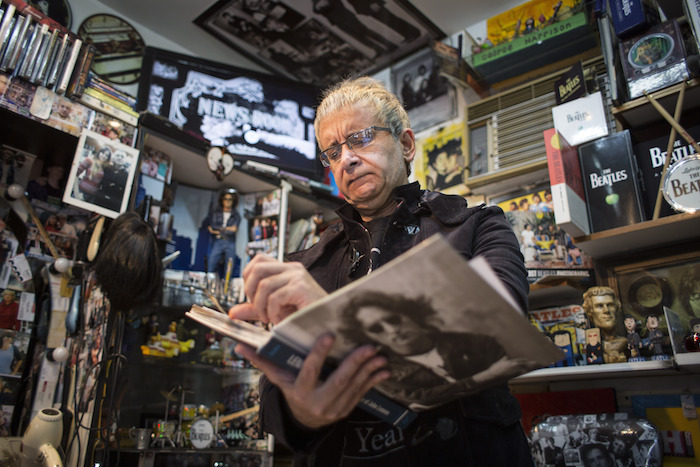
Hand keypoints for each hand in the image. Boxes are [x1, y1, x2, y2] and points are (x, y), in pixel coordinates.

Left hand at [228, 254, 326, 323]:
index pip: (258, 260)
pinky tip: (279, 319)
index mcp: (287, 269)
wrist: (329, 323)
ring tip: (269, 317)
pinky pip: (275, 297)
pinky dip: (272, 311)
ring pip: (263, 285)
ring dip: (260, 306)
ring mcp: (298, 277)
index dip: (248, 277)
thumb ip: (254, 308)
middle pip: (257, 268)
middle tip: (258, 308)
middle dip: (250, 291)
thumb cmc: (306, 315)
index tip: (252, 296)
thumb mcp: (275, 309)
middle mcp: (292, 269)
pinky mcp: (301, 288)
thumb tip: (232, 312)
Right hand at [235, 333, 389, 428]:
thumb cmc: (291, 390)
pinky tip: (383, 370)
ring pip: (354, 388)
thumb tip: (239, 346)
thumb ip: (262, 361)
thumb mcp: (278, 377)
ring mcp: (334, 408)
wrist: (304, 418)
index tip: (329, 335)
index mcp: (300, 390)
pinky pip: (363, 394)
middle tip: (368, 347)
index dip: (319, 354)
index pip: (309, 371)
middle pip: (338, 381)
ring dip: (368, 371)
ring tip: (379, 355)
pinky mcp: (347, 409)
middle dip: (355, 364)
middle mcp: (318, 401)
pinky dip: (374, 381)